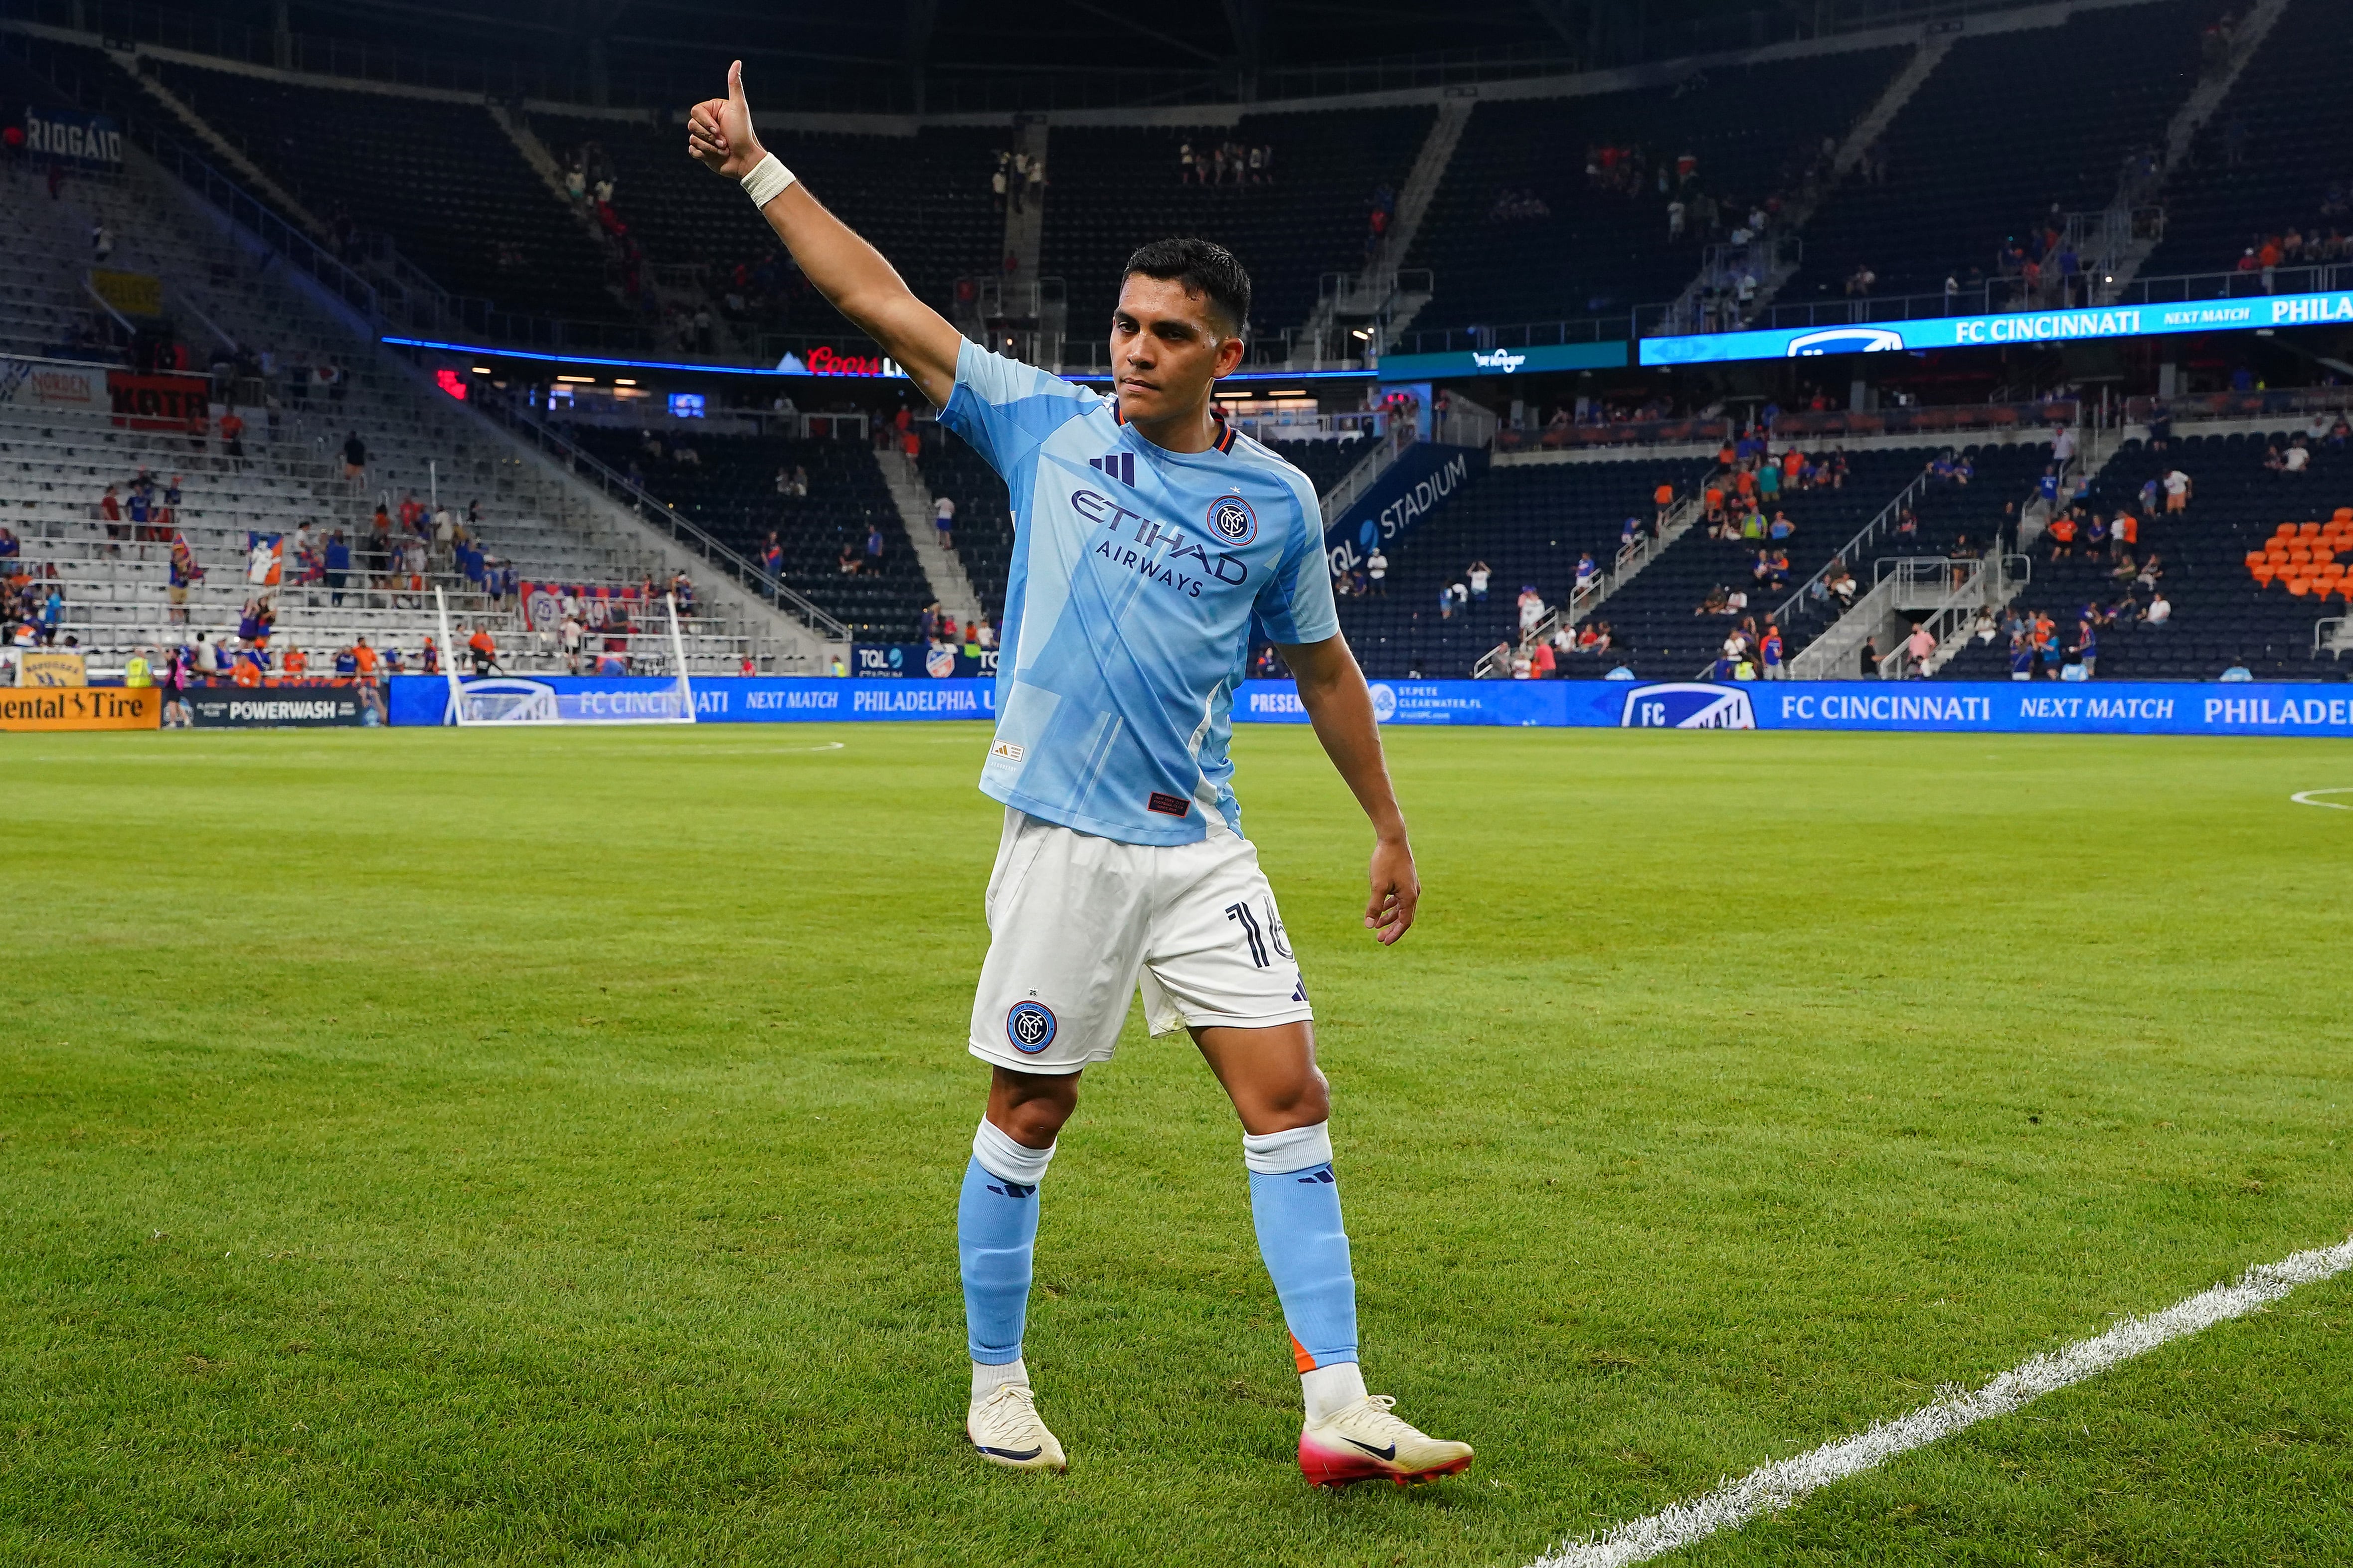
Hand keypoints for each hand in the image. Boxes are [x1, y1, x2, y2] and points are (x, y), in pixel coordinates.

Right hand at [687, 60, 764, 179]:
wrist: (745, 160)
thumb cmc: (743, 133)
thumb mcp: (739, 107)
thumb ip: (734, 85)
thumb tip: (737, 62)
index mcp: (712, 110)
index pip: (695, 111)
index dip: (705, 122)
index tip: (718, 130)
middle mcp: (707, 122)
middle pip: (691, 125)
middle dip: (709, 136)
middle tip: (724, 142)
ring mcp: (704, 137)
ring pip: (692, 138)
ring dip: (709, 147)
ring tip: (723, 150)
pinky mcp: (702, 152)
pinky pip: (692, 150)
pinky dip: (704, 154)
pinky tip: (716, 156)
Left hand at [1364, 836, 1418, 945]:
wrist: (1393, 838)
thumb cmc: (1386, 861)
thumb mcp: (1378, 886)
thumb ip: (1374, 906)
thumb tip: (1369, 925)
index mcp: (1409, 896)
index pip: (1404, 922)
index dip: (1394, 934)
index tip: (1384, 942)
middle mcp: (1413, 892)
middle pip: (1404, 917)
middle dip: (1391, 928)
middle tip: (1379, 938)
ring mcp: (1410, 885)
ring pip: (1401, 907)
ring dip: (1389, 917)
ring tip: (1377, 925)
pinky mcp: (1405, 879)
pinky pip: (1399, 898)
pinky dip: (1390, 905)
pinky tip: (1381, 908)